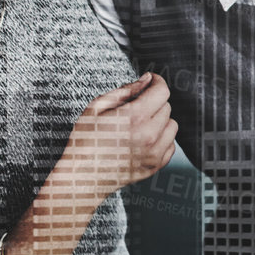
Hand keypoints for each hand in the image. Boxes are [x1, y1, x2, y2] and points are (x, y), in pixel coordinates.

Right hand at [59, 73, 176, 200]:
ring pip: (172, 126)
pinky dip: (161, 140)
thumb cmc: (84, 141)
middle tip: (135, 108)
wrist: (81, 176)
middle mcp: (149, 134)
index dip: (157, 82)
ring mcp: (154, 152)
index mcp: (134, 117)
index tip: (152, 82)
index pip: (162, 91)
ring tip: (140, 125)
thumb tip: (146, 79)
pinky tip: (144, 140)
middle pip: (166, 107)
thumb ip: (124, 90)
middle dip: (153, 103)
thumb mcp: (96, 108)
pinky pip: (171, 145)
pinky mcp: (156, 165)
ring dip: (160, 121)